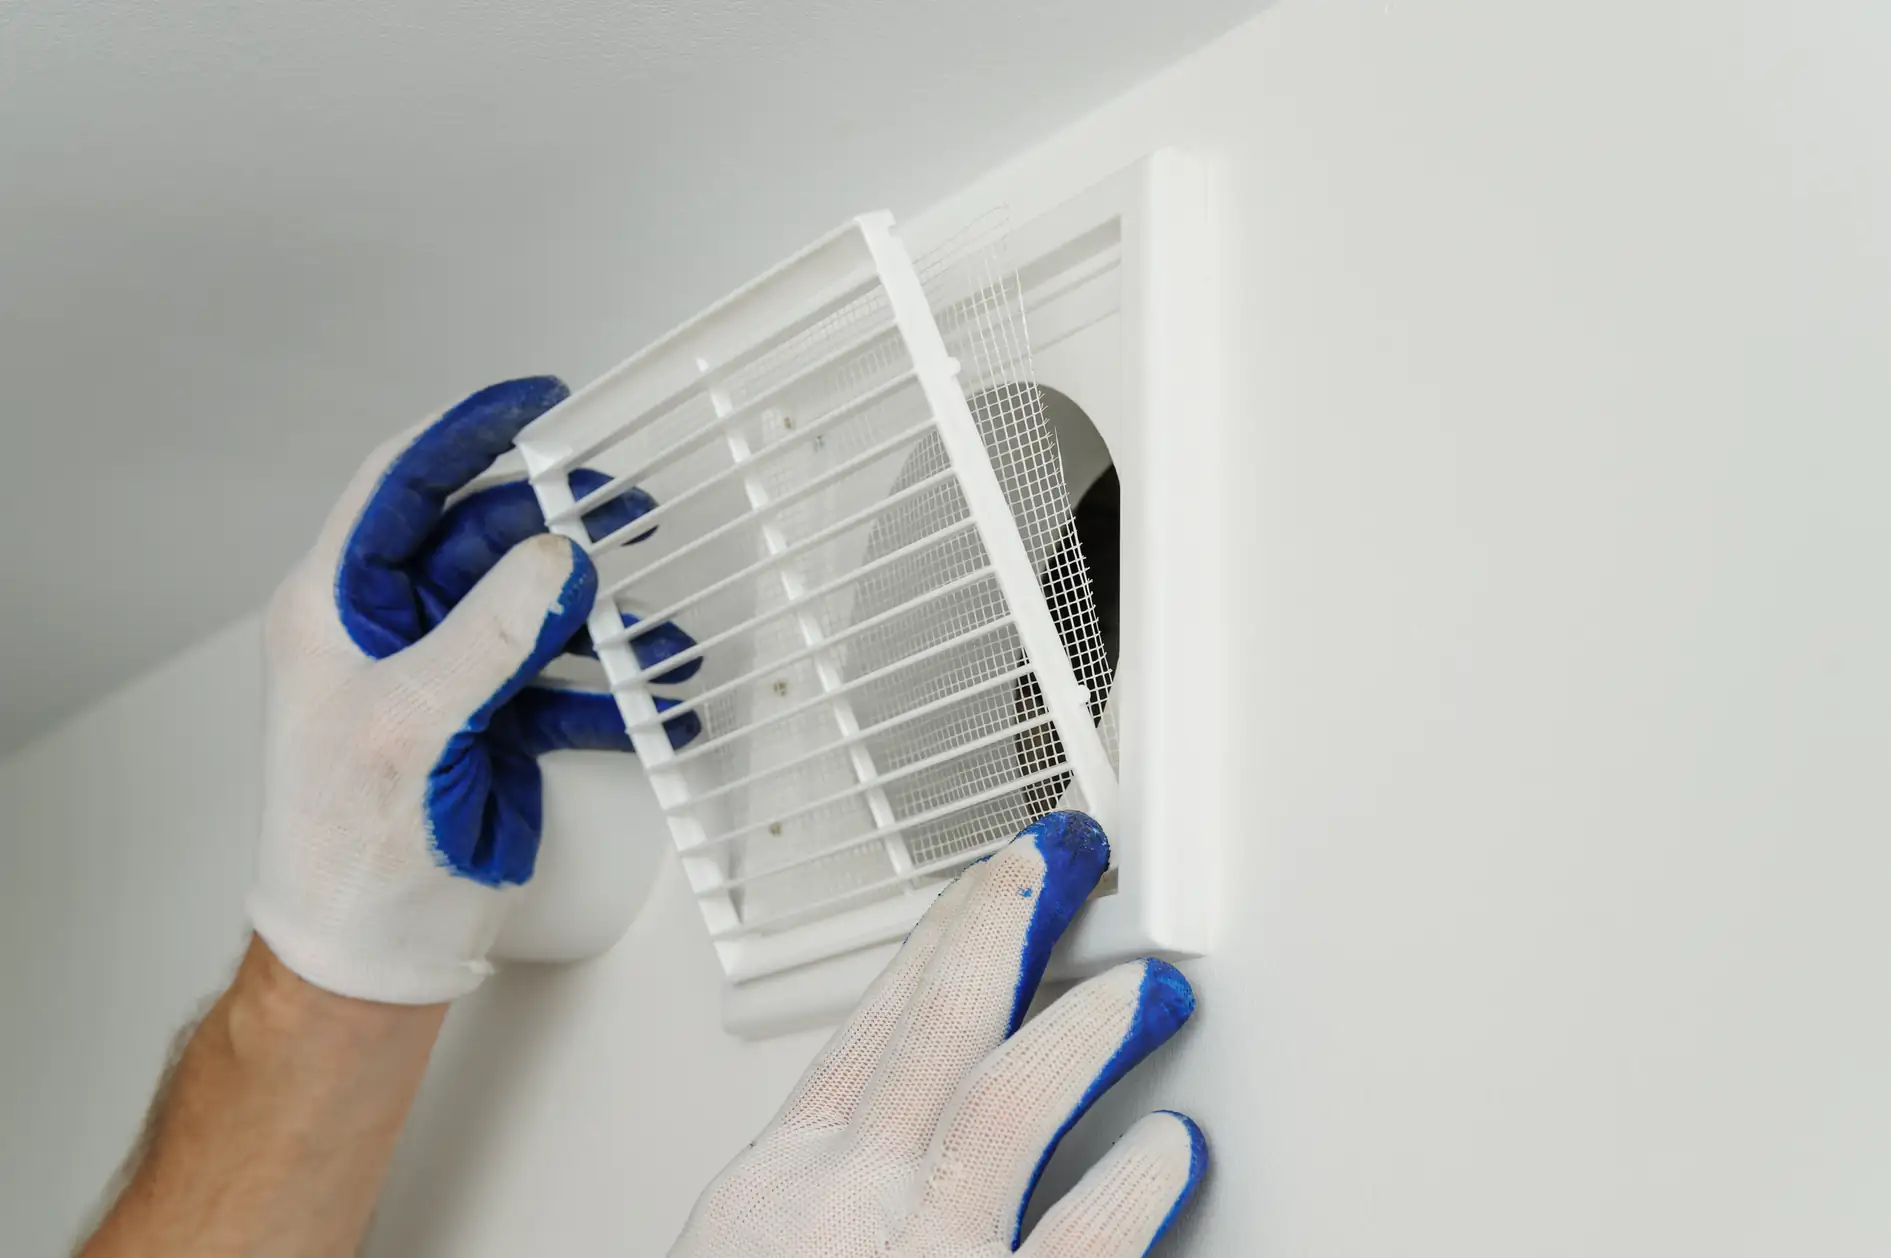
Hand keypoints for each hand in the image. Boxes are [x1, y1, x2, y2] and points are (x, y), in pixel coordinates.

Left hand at [247, 376, 698, 1003]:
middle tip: (629, 505)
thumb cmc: (347, 849)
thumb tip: (556, 557)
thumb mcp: (410, 725)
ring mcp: (445, 676)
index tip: (539, 405)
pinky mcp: (491, 724)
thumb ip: (487, 633)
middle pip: (484, 542)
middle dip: (558, 524)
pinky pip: (561, 684)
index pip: (401, 488)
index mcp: (338, 608)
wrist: (371, 954)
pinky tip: (661, 697)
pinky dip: (612, 691)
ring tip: (663, 621)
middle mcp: (390, 630)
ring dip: (601, 616)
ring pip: (533, 610)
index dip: (466, 435)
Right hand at [672, 812, 1204, 1257]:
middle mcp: (836, 1211)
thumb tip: (903, 1129)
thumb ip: (830, 1188)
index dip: (942, 933)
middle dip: (1009, 926)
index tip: (989, 879)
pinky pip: (1076, 1253)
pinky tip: (1171, 1153)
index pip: (871, 1020)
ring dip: (1085, 1029)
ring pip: (1007, 1106)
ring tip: (1142, 987)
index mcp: (774, 1189)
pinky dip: (1128, 1192)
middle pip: (937, 1026)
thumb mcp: (754, 1257)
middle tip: (1068, 862)